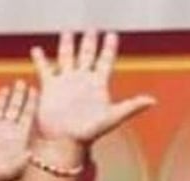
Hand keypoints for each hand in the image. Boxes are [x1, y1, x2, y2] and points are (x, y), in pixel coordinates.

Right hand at [0, 80, 36, 180]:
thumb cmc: (1, 177)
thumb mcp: (20, 163)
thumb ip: (31, 153)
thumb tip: (45, 144)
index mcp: (17, 136)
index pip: (27, 114)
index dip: (32, 102)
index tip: (36, 89)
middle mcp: (5, 131)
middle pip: (13, 108)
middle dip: (18, 95)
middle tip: (22, 82)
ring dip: (0, 99)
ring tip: (5, 89)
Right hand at [30, 31, 153, 142]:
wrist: (62, 142)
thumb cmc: (87, 134)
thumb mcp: (110, 119)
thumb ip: (130, 108)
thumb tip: (152, 101)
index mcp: (98, 84)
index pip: (105, 60)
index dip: (109, 47)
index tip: (111, 35)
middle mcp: (82, 81)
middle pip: (86, 55)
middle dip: (89, 41)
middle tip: (92, 29)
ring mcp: (65, 83)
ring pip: (66, 58)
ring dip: (67, 45)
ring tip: (67, 32)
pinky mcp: (49, 88)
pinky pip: (45, 70)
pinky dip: (41, 59)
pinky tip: (36, 50)